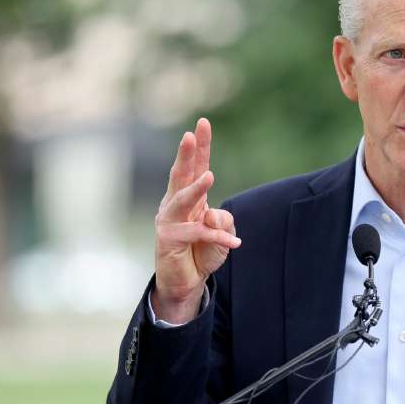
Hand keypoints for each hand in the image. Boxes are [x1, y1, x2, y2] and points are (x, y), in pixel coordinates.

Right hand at [153, 117, 240, 322]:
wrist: (187, 280)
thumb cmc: (203, 251)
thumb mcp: (222, 233)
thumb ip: (223, 221)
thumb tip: (211, 215)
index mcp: (190, 196)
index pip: (196, 167)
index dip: (200, 146)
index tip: (202, 123)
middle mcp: (176, 204)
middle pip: (181, 174)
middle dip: (186, 154)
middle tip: (189, 135)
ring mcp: (169, 221)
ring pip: (182, 200)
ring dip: (196, 188)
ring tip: (210, 177)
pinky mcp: (169, 239)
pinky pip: (197, 233)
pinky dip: (218, 237)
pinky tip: (236, 243)